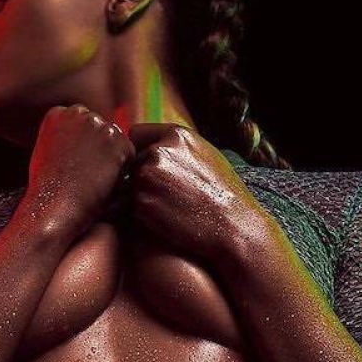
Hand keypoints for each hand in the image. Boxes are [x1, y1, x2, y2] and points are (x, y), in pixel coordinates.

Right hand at [24, 105, 135, 240]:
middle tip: (85, 178)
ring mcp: (99, 124)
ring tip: (91, 182)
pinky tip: (102, 185)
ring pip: (116, 143)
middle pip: (102, 131)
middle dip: (100, 153)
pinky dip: (121, 173)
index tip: (74, 170)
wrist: (54, 207)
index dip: (83, 151)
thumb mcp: (47, 156)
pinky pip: (129, 156)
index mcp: (58, 113)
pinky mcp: (117, 141)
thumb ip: (66, 141)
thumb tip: (85, 144)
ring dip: (111, 162)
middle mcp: (78, 112)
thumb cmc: (48, 193)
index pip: (83, 127)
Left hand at [126, 123, 257, 263]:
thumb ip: (176, 146)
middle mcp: (158, 152)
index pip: (136, 135)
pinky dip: (142, 215)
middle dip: (142, 176)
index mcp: (175, 135)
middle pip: (132, 162)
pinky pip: (130, 207)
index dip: (140, 150)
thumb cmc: (223, 194)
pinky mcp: (141, 204)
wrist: (232, 226)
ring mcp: (147, 178)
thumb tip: (150, 142)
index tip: (149, 165)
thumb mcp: (205, 155)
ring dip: (141, 195)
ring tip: (171, 208)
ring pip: (129, 185)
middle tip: (168, 195)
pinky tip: (166, 220)